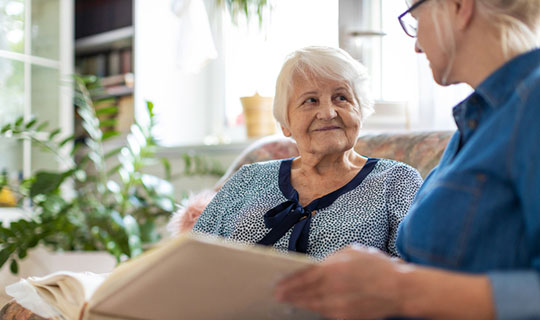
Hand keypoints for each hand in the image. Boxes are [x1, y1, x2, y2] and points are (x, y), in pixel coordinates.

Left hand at [275, 245, 406, 319]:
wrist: (400, 289)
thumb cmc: (377, 266)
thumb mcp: (351, 252)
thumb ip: (330, 258)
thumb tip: (315, 265)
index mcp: (333, 268)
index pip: (303, 277)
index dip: (288, 282)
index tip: (278, 283)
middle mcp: (333, 288)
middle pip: (304, 293)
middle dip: (289, 294)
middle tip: (278, 294)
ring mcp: (339, 305)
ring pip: (312, 305)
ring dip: (300, 302)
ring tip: (290, 300)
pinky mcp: (346, 316)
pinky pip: (324, 312)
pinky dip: (315, 308)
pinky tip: (309, 305)